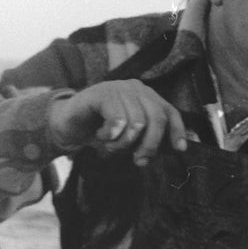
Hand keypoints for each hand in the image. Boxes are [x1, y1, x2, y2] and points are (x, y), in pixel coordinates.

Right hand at [48, 80, 187, 163]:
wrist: (67, 125)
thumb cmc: (103, 132)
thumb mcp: (130, 138)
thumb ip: (150, 140)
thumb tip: (175, 150)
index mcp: (148, 97)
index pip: (170, 112)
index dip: (177, 131)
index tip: (180, 150)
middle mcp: (137, 89)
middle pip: (157, 119)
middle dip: (150, 145)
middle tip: (139, 160)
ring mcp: (119, 88)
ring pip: (137, 123)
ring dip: (124, 143)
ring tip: (111, 146)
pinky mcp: (102, 93)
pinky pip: (118, 119)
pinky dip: (110, 135)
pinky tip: (101, 135)